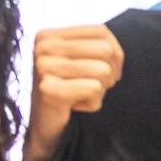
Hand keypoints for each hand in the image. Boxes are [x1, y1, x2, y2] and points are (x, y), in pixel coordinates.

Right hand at [24, 24, 124, 160]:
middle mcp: (44, 47)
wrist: (45, 129)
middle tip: (93, 87)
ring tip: (81, 96)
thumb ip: (96, 47)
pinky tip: (76, 107)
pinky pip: (94, 89)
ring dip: (99, 90)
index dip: (115, 53)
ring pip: (103, 70)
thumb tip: (117, 49)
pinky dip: (92, 103)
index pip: (101, 32)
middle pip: (105, 50)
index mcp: (49, 35)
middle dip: (108, 74)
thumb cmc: (67, 93)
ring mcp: (44, 67)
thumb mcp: (78, 62)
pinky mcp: (49, 89)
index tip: (108, 72)